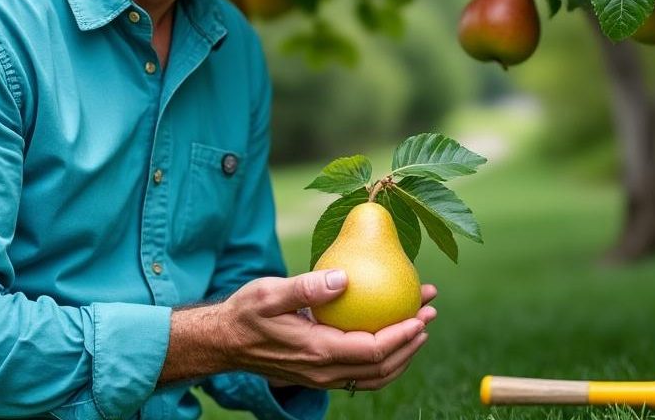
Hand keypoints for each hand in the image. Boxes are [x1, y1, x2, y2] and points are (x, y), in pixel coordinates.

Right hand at [220, 270, 437, 391]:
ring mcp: (323, 377)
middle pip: (381, 367)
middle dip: (412, 342)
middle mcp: (324, 371)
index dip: (402, 335)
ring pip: (374, 375)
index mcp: (318, 351)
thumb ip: (306, 288)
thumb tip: (345, 278)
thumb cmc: (246, 313)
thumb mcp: (269, 293)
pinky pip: (362, 372)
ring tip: (419, 325)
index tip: (421, 314)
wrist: (225, 341)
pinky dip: (384, 357)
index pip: (372, 350)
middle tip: (429, 313)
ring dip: (403, 352)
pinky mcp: (322, 372)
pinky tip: (391, 331)